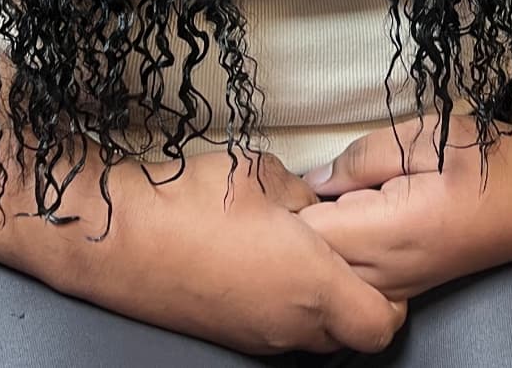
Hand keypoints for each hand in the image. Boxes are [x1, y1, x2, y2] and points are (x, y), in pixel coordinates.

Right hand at [48, 146, 408, 356]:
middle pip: (352, 333)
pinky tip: (264, 262)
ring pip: (314, 336)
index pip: (383, 322)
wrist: (119, 236)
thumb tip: (318, 204)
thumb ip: (306, 196)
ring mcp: (257, 337)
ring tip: (303, 252)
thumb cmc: (191, 201)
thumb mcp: (264, 175)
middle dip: (360, 296)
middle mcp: (290, 324)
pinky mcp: (230, 335)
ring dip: (321, 303)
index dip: (393, 293)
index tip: (381, 255)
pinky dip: (284, 305)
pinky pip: (278, 331)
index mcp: (311, 285)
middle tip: (347, 250)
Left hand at [296, 113, 511, 302]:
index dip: (284, 208)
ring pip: (332, 277)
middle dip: (292, 229)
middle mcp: (392, 273)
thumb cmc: (491, 158)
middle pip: (313, 265)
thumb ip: (363, 156)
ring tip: (316, 200)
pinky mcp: (408, 286)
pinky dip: (338, 255)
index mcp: (393, 232)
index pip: (310, 237)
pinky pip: (355, 280)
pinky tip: (344, 219)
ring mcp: (401, 286)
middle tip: (288, 185)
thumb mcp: (425, 134)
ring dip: (316, 243)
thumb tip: (313, 178)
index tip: (276, 179)